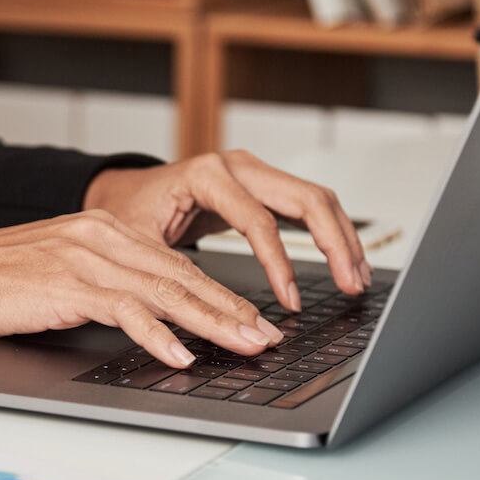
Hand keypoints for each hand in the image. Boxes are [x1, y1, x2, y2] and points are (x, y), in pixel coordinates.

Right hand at [0, 210, 284, 367]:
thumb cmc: (1, 280)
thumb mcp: (66, 273)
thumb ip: (111, 285)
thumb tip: (158, 317)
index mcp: (107, 231)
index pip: (177, 264)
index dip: (220, 294)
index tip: (252, 319)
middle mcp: (103, 237)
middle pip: (181, 276)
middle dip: (230, 309)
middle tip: (265, 336)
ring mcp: (86, 257)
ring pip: (164, 290)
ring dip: (210, 322)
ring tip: (243, 345)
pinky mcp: (66, 283)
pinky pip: (123, 309)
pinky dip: (156, 333)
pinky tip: (180, 353)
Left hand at [83, 150, 370, 311]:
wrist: (123, 191)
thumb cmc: (128, 213)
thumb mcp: (140, 244)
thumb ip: (172, 274)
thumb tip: (205, 314)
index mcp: (207, 174)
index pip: (258, 220)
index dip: (279, 264)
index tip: (289, 302)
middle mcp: (237, 165)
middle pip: (305, 198)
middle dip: (334, 244)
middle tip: (350, 286)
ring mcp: (253, 171)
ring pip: (315, 198)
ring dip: (342, 238)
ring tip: (356, 279)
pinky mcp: (261, 186)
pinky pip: (306, 205)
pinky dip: (329, 233)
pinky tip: (344, 262)